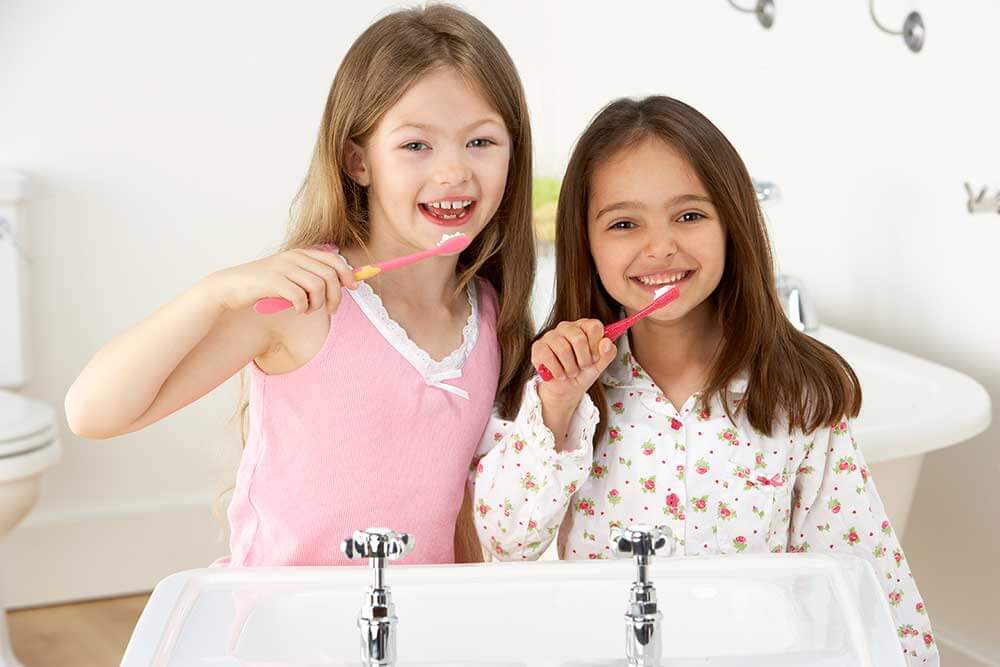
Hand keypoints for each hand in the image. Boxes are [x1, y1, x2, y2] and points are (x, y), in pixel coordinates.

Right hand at [209, 246, 357, 314]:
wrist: (231, 287)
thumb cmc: (263, 285)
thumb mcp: (290, 276)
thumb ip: (311, 276)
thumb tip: (340, 284)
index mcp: (300, 254)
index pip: (334, 260)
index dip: (348, 274)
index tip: (354, 287)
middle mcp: (294, 257)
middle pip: (330, 275)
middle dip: (336, 295)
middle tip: (332, 310)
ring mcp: (283, 268)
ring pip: (318, 287)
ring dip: (318, 304)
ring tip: (308, 309)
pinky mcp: (273, 281)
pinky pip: (300, 297)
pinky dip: (303, 307)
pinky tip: (297, 310)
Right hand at [532, 319, 616, 412]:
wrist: (567, 388)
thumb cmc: (583, 371)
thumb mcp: (600, 365)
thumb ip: (608, 353)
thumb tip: (606, 342)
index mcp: (584, 327)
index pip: (594, 326)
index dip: (596, 346)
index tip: (595, 357)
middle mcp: (567, 327)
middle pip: (579, 338)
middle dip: (583, 360)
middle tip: (583, 367)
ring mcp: (551, 335)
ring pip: (563, 349)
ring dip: (570, 368)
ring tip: (571, 372)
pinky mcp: (538, 347)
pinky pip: (548, 357)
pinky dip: (557, 371)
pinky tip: (560, 374)